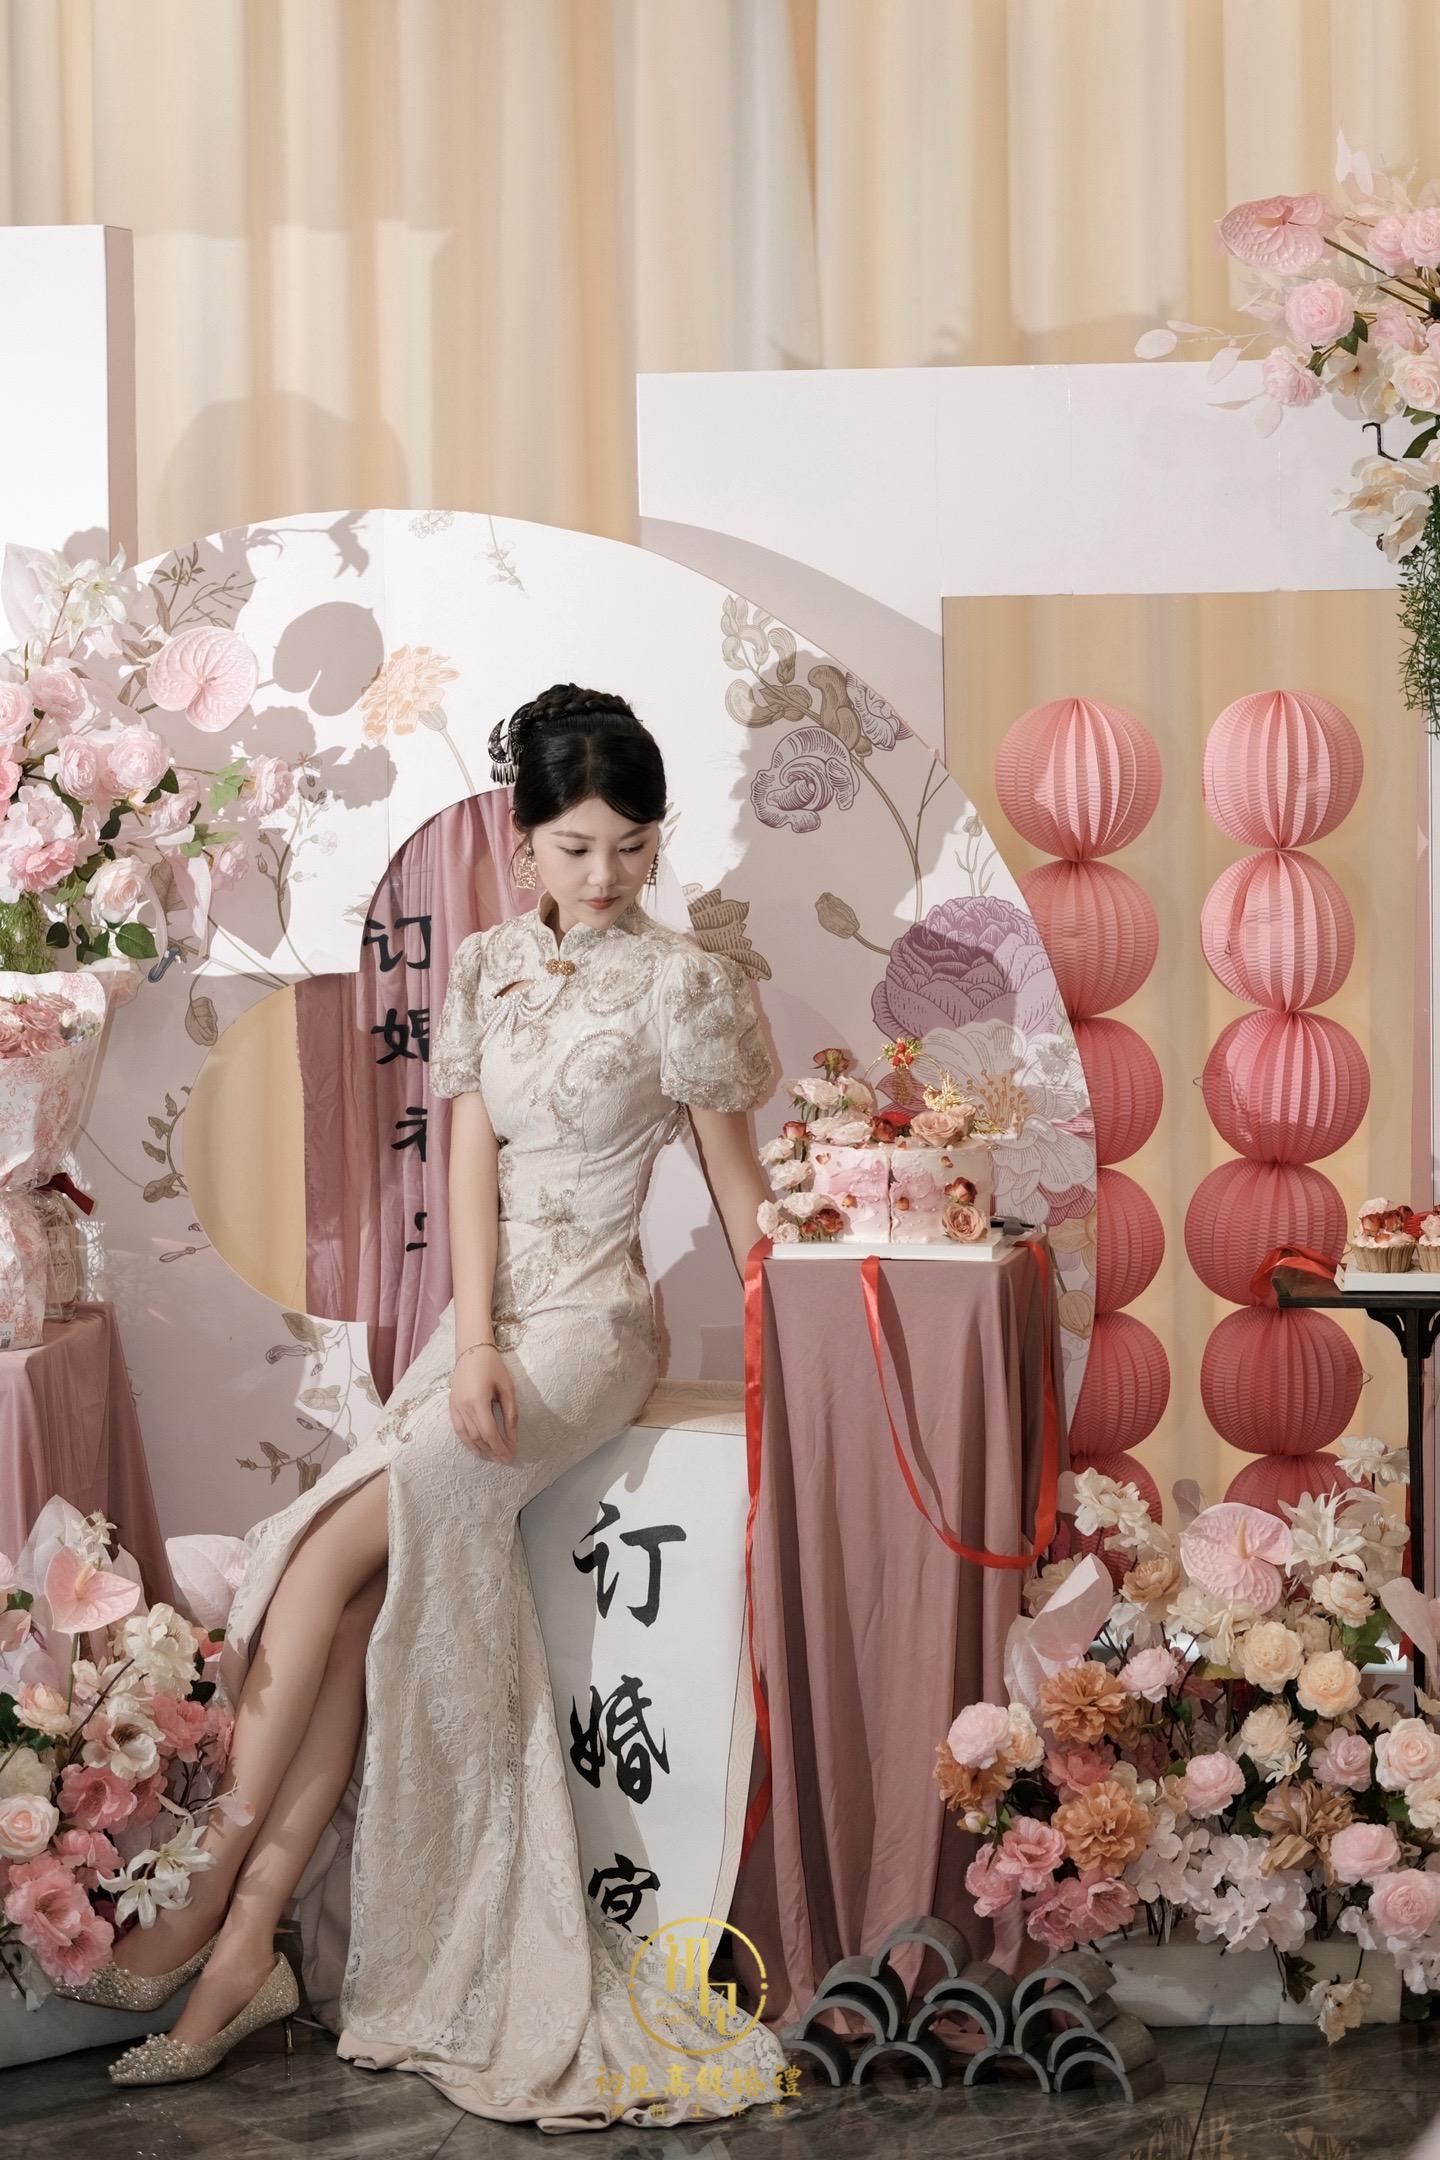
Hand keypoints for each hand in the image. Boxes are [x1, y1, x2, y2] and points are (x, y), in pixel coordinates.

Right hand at [448, 1345, 516, 1461]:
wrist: (472, 1351)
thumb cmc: (493, 1367)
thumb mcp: (507, 1389)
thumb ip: (510, 1414)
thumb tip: (513, 1438)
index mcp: (478, 1401)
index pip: (489, 1432)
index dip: (500, 1446)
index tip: (510, 1456)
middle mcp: (463, 1406)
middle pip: (478, 1436)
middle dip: (493, 1450)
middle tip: (505, 1459)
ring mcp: (455, 1407)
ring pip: (467, 1436)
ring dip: (481, 1448)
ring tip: (493, 1456)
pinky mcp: (451, 1405)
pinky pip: (458, 1429)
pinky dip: (467, 1441)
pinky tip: (477, 1448)